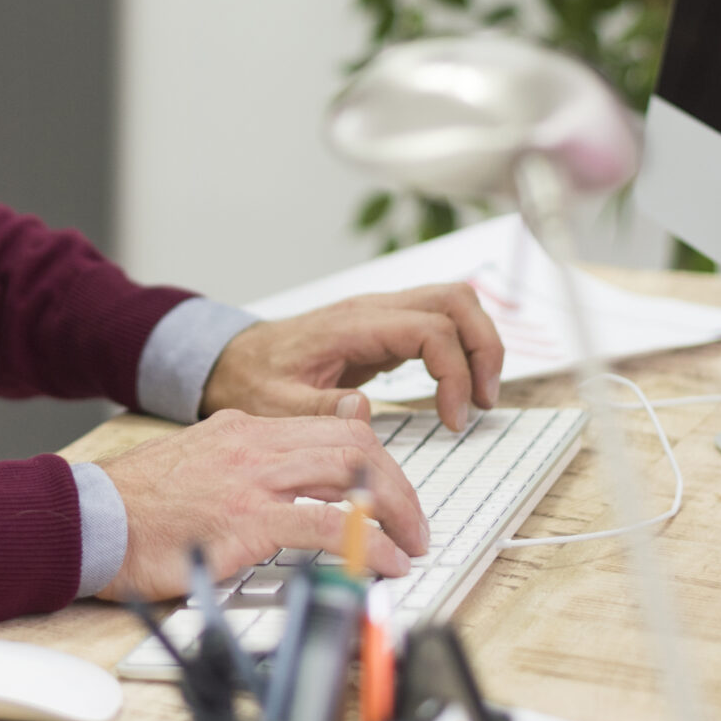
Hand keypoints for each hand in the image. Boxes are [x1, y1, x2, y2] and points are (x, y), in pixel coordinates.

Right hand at [94, 409, 429, 601]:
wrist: (87, 519)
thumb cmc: (133, 508)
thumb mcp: (195, 467)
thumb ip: (240, 467)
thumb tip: (281, 491)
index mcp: (241, 429)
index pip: (330, 431)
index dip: (372, 463)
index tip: (387, 495)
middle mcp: (253, 444)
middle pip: (353, 445)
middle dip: (396, 484)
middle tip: (414, 523)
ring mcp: (251, 479)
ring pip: (351, 473)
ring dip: (394, 510)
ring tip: (411, 543)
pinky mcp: (245, 520)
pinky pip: (326, 526)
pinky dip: (367, 543)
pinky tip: (385, 563)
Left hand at [200, 285, 504, 429]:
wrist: (236, 361)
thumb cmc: (255, 380)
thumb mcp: (276, 405)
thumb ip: (318, 408)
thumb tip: (364, 409)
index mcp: (352, 325)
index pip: (430, 330)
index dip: (453, 373)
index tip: (453, 419)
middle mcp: (374, 309)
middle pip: (456, 301)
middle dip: (484, 348)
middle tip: (483, 402)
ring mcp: (383, 313)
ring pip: (456, 303)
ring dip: (480, 345)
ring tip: (478, 398)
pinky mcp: (387, 327)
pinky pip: (441, 322)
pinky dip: (462, 349)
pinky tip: (457, 391)